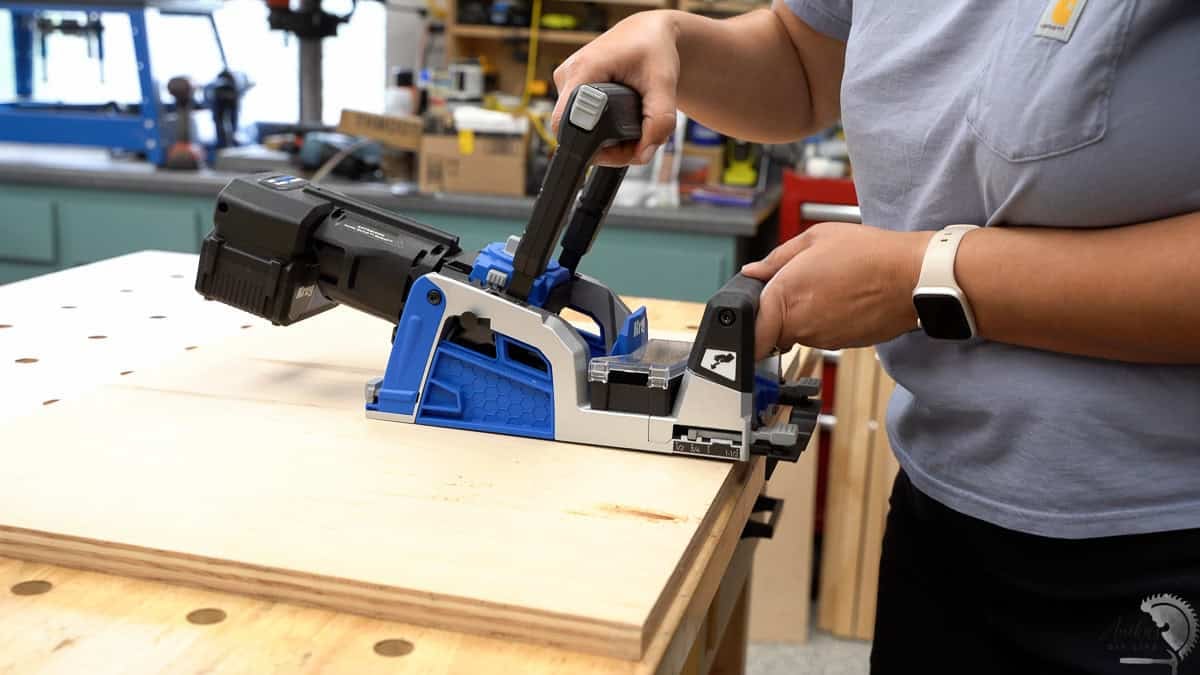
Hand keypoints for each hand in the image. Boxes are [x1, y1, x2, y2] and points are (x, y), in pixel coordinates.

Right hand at [552, 11, 681, 165]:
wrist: (647, 34)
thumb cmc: (653, 49)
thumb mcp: (664, 82)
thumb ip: (659, 120)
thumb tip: (644, 153)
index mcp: (583, 69)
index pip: (567, 124)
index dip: (595, 145)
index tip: (625, 146)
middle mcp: (568, 76)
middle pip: (575, 133)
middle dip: (610, 147)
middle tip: (640, 137)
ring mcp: (567, 84)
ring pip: (579, 132)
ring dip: (609, 141)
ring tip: (634, 124)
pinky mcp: (571, 91)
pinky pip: (581, 124)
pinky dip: (604, 131)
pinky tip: (623, 120)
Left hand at [742, 222, 932, 356]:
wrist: (912, 277)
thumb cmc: (869, 253)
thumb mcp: (815, 238)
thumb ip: (777, 258)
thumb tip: (753, 271)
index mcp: (786, 296)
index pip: (752, 333)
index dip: (748, 326)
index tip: (751, 318)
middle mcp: (801, 325)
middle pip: (774, 331)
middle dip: (779, 314)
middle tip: (800, 288)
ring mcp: (823, 338)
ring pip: (800, 332)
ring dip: (806, 315)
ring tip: (829, 288)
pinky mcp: (843, 345)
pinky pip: (824, 335)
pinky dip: (828, 320)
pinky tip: (844, 299)